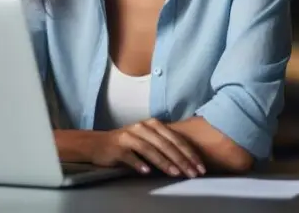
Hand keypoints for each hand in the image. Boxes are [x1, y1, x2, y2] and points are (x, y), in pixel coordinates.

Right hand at [91, 118, 205, 177]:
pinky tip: (147, 172)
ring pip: (149, 149)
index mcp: (153, 124)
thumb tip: (189, 161)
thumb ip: (165, 145)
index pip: (176, 139)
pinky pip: (130, 156)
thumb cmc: (128, 144)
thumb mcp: (148, 139)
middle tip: (192, 173)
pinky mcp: (117, 146)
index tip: (200, 167)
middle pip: (165, 144)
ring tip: (175, 173)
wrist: (98, 144)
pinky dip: (138, 163)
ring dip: (163, 162)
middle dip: (181, 160)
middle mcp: (142, 127)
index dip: (189, 153)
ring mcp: (129, 136)